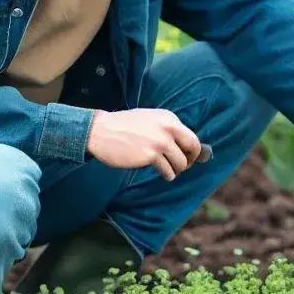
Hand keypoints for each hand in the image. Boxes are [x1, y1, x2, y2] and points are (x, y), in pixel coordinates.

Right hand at [86, 108, 202, 180]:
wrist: (100, 130)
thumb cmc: (123, 126)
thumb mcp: (149, 119)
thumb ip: (166, 129)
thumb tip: (185, 145)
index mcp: (168, 118)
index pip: (192, 137)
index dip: (193, 150)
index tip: (188, 157)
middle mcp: (168, 128)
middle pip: (193, 148)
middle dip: (190, 160)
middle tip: (183, 166)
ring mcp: (160, 142)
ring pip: (181, 163)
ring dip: (177, 170)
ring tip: (169, 171)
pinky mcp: (151, 155)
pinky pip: (168, 170)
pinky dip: (168, 175)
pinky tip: (165, 175)